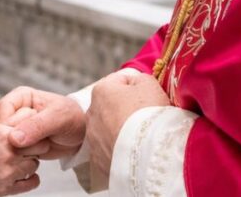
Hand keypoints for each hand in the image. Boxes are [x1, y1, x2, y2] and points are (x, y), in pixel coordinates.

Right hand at [0, 86, 85, 159]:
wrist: (83, 134)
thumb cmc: (73, 119)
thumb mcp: (58, 118)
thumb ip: (37, 126)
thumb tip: (14, 139)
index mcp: (21, 97)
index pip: (2, 109)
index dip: (4, 124)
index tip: (13, 138)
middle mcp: (15, 111)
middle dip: (9, 139)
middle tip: (26, 148)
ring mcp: (16, 128)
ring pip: (2, 141)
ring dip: (14, 150)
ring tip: (33, 151)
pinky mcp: (20, 144)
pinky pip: (10, 152)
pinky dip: (18, 158)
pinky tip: (31, 158)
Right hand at [0, 102, 40, 196]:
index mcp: (3, 134)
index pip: (33, 127)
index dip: (33, 128)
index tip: (30, 130)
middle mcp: (9, 153)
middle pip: (40, 148)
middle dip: (35, 145)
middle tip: (28, 145)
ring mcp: (8, 172)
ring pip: (34, 165)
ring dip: (29, 162)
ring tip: (19, 159)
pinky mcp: (5, 189)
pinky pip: (30, 183)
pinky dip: (30, 179)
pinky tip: (22, 174)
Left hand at [86, 71, 169, 188]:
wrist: (147, 156)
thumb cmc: (148, 114)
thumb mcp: (149, 84)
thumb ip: (139, 79)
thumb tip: (134, 84)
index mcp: (101, 91)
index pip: (121, 82)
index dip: (138, 89)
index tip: (149, 99)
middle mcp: (91, 114)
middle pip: (112, 107)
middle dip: (125, 111)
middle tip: (145, 120)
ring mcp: (92, 140)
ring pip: (109, 131)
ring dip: (121, 132)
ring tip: (139, 139)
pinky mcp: (97, 162)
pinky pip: (109, 152)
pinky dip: (119, 152)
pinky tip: (132, 154)